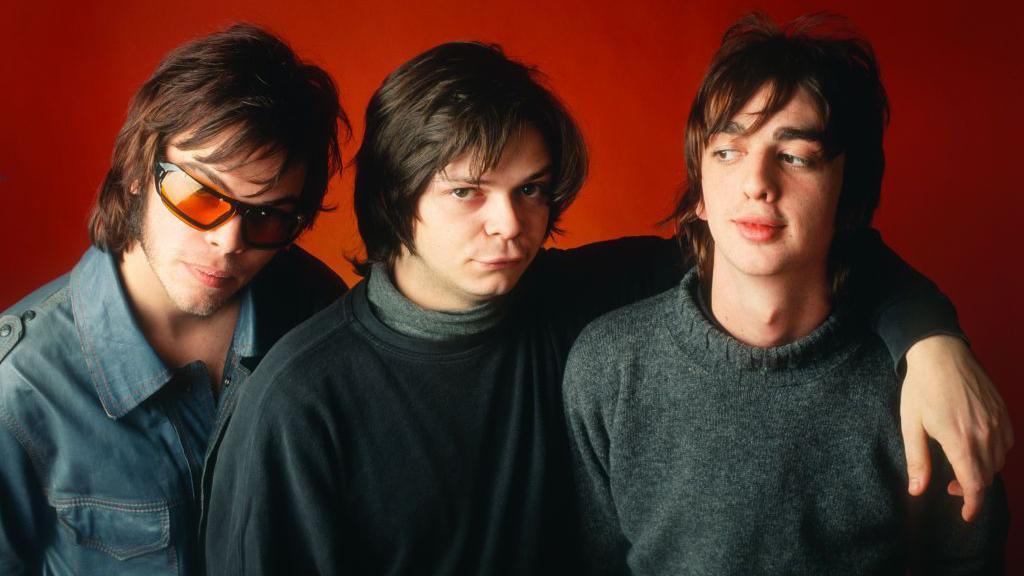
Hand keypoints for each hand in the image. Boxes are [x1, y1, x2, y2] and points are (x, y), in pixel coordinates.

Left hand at [900, 334, 1012, 520]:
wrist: (940, 352)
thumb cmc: (921, 388)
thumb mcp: (911, 425)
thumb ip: (917, 460)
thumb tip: (916, 490)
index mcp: (960, 440)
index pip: (975, 484)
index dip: (972, 505)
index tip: (966, 515)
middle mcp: (985, 434)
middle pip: (987, 476)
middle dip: (971, 488)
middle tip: (950, 484)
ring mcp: (998, 422)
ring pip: (999, 461)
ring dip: (983, 470)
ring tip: (961, 465)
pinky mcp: (1004, 412)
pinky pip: (1007, 443)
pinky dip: (995, 453)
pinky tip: (977, 447)